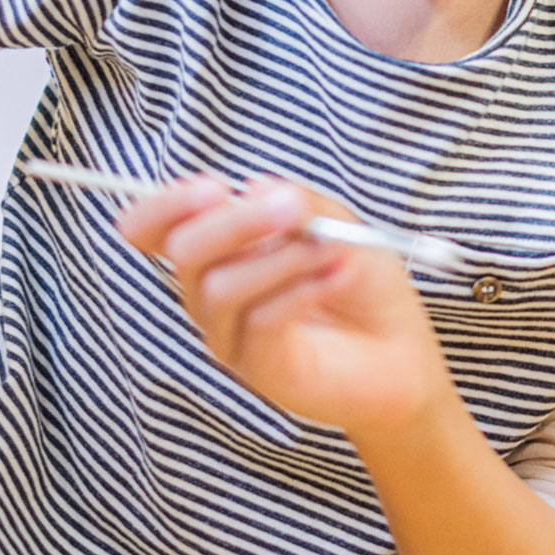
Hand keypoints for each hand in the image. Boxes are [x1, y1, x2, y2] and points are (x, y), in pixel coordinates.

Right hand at [117, 175, 454, 439]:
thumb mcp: (338, 223)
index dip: (163, 206)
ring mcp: (229, 334)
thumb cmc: (362, 283)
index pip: (152, 229)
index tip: (213, 187)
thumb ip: (297, 201)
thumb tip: (254, 186)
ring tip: (334, 250)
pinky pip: (258, 322)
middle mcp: (210, 293)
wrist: (402, 352)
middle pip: (185, 251)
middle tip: (291, 207)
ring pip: (220, 288)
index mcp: (218, 251)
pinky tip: (338, 275)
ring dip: (282, 258)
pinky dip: (301, 290)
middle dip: (236, 222)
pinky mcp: (258, 368)